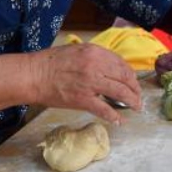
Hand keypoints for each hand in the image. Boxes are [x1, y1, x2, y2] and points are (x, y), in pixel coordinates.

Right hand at [27, 43, 141, 124]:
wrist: (33, 75)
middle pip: (124, 77)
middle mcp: (96, 66)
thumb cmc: (50, 62)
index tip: (132, 81)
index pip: (121, 63)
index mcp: (94, 52)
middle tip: (138, 96)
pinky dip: (115, 116)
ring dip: (132, 101)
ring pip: (120, 92)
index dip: (130, 74)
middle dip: (135, 88)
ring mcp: (91, 83)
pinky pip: (104, 109)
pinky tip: (120, 121)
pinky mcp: (83, 100)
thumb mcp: (76, 50)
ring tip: (136, 107)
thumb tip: (108, 68)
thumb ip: (94, 57)